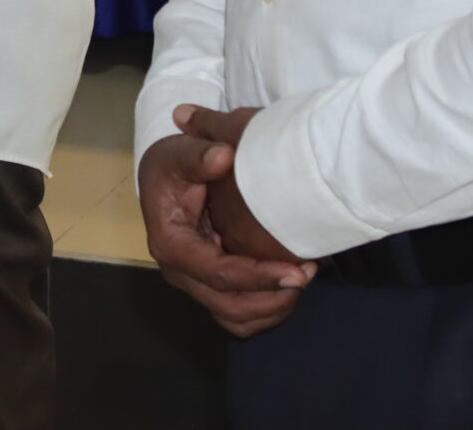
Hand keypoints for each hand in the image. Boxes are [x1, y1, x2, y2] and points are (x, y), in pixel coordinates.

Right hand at [139, 106, 313, 338]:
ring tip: (303, 279)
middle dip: (272, 297)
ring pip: (237, 318)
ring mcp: (195, 283)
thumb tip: (222, 156)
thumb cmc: (172, 165)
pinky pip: (240, 315)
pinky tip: (289, 285)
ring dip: (273, 308)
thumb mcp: (177, 153)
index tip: (296, 272)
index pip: (217, 273)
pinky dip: (267, 309)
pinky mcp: (210, 286)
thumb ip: (198, 156)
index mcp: (170, 244)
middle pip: (229, 306)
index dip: (258, 276)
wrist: (165, 176)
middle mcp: (180, 272)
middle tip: (307, 273)